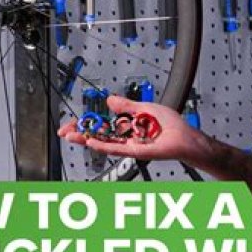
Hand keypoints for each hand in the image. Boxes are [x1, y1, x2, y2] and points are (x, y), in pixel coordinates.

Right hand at [57, 96, 203, 162]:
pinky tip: (92, 142)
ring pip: (104, 144)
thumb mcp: (144, 108)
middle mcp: (126, 139)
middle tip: (65, 132)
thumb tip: (110, 100)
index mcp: (127, 128)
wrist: (186, 138)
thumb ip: (126, 106)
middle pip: (98, 137)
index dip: (86, 125)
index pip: (101, 127)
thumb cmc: (171, 125)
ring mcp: (130, 147)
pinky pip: (117, 149)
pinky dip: (104, 145)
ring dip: (87, 140)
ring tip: (72, 137)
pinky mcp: (137, 152)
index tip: (72, 124)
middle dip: (81, 134)